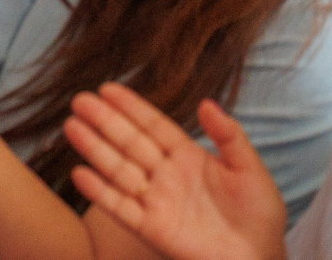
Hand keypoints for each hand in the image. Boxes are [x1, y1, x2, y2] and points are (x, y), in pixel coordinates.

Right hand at [66, 84, 285, 259]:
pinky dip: (100, 192)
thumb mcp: (248, 167)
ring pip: (119, 170)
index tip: (108, 88)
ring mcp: (157, 201)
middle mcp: (168, 176)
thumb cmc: (259, 211)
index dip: (132, 108)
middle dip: (105, 122)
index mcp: (190, 157)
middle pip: (131, 144)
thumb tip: (207, 103)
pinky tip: (80, 174)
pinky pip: (121, 208)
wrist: (259, 255)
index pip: (154, 126)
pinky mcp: (152, 229)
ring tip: (72, 127)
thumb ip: (228, 135)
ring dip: (96, 150)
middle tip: (79, 100)